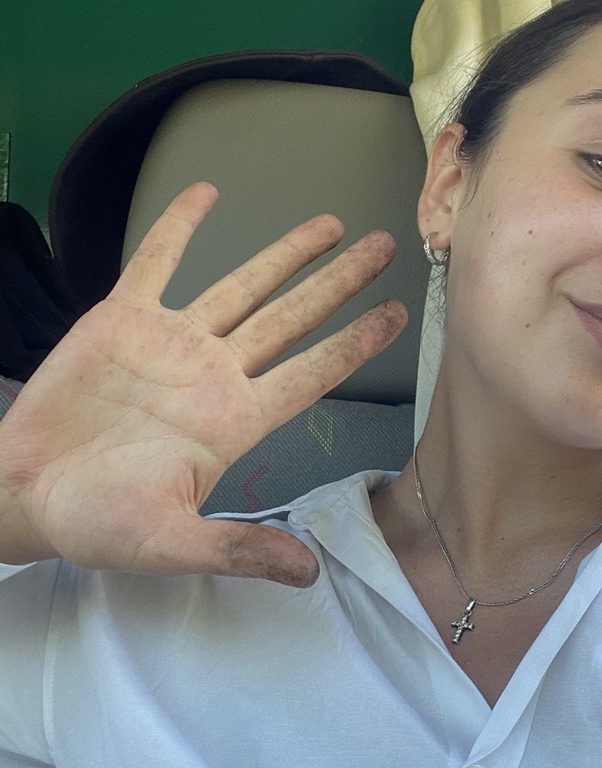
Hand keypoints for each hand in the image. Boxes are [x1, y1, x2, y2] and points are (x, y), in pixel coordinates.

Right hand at [0, 181, 406, 584]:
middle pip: (292, 318)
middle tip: (386, 247)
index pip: (311, 373)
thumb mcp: (171, 543)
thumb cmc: (96, 523)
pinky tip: (207, 193)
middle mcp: (213, 375)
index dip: (355, 343)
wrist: (23, 493)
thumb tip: (308, 574)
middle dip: (339, 283)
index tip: (398, 315)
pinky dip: (180, 226)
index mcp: (233, 421)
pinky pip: (157, 262)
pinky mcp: (121, 320)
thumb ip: (238, 550)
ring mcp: (171, 343)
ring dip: (285, 254)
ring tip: (332, 225)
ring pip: (241, 286)